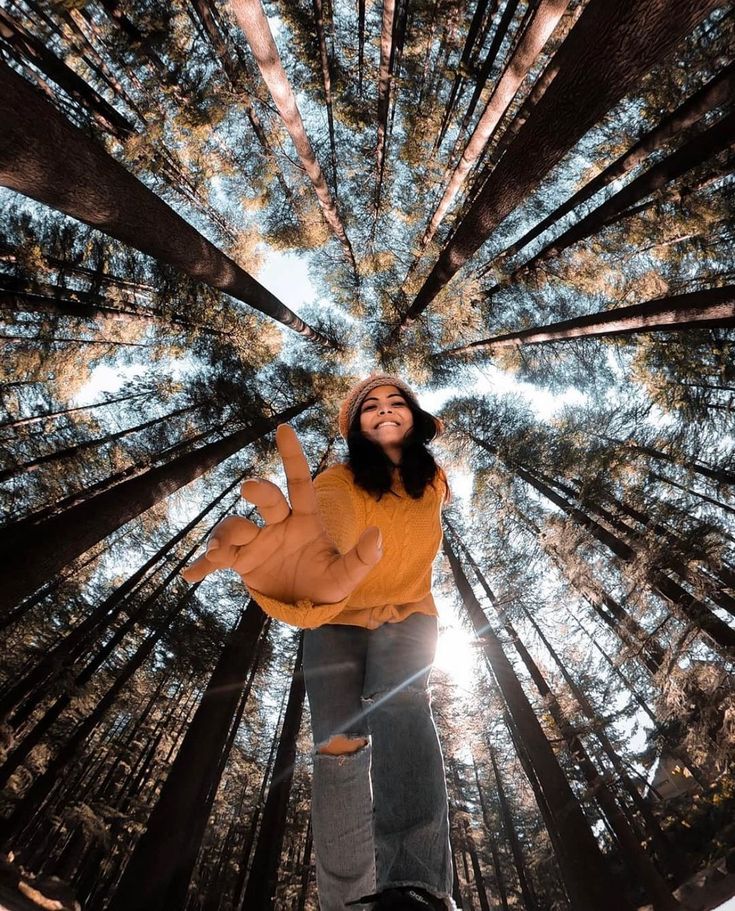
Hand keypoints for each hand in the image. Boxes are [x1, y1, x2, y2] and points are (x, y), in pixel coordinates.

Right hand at [181, 424, 382, 604]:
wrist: (303, 606)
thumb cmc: (326, 585)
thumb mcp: (346, 577)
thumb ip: (363, 558)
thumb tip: (378, 534)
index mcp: (304, 520)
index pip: (299, 482)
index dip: (292, 456)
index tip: (283, 429)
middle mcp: (277, 524)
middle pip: (267, 500)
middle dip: (259, 491)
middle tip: (251, 488)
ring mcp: (256, 542)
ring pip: (235, 527)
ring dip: (226, 535)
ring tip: (219, 552)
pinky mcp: (239, 562)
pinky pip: (217, 560)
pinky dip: (202, 566)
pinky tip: (190, 574)